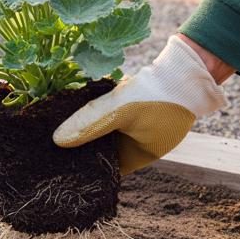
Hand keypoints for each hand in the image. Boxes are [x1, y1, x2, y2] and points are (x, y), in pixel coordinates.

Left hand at [53, 35, 226, 173]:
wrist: (187, 69)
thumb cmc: (158, 96)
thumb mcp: (120, 110)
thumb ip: (90, 124)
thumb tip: (57, 140)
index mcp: (139, 155)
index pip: (106, 169)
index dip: (85, 166)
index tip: (60, 161)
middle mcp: (138, 144)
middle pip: (103, 149)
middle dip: (82, 144)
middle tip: (52, 142)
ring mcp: (138, 126)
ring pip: (105, 130)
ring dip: (88, 126)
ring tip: (58, 125)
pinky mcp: (136, 108)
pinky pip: (111, 114)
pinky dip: (97, 112)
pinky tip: (77, 107)